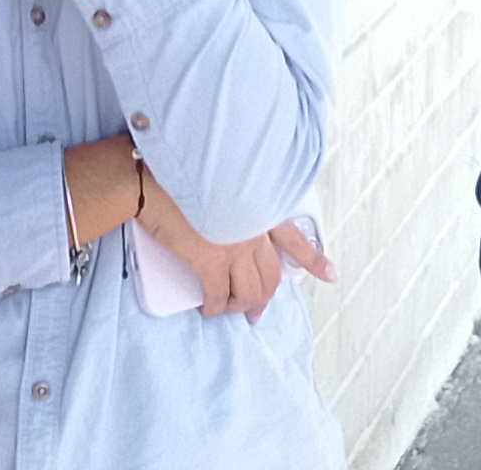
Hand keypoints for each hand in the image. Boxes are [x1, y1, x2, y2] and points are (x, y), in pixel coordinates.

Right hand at [133, 164, 334, 320]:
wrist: (150, 179)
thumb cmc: (178, 172)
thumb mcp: (218, 178)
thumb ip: (232, 198)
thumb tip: (227, 215)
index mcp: (258, 206)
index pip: (295, 237)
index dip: (313, 259)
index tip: (330, 274)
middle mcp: (253, 229)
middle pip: (272, 275)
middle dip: (265, 296)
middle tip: (257, 308)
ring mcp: (235, 248)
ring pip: (251, 291)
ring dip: (242, 305)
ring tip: (232, 310)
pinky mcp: (211, 262)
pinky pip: (219, 296)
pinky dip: (215, 307)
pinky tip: (208, 309)